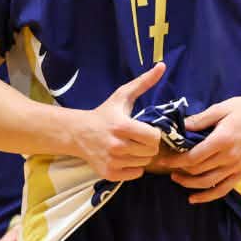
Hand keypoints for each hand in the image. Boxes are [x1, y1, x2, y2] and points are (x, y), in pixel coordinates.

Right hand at [73, 63, 165, 182]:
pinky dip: (133, 167)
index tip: (145, 130)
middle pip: (151, 152)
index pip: (154, 138)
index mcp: (122, 126)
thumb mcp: (122, 96)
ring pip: (144, 164)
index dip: (153, 134)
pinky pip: (135, 174)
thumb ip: (144, 82)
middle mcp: (117, 146)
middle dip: (148, 145)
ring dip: (140, 156)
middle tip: (137, 139)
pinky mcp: (109, 174)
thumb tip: (162, 66)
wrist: (78, 133)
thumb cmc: (104, 114)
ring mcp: (112, 161)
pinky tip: (124, 157)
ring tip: (130, 147)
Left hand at [169, 94, 240, 202]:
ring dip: (189, 184)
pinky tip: (193, 198)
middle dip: (179, 171)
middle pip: (197, 171)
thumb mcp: (220, 108)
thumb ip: (200, 120)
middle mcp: (229, 157)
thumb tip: (180, 127)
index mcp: (222, 140)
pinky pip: (223, 190)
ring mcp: (237, 167)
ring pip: (207, 183)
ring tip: (176, 179)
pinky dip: (207, 197)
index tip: (164, 159)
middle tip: (167, 167)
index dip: (175, 161)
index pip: (193, 157)